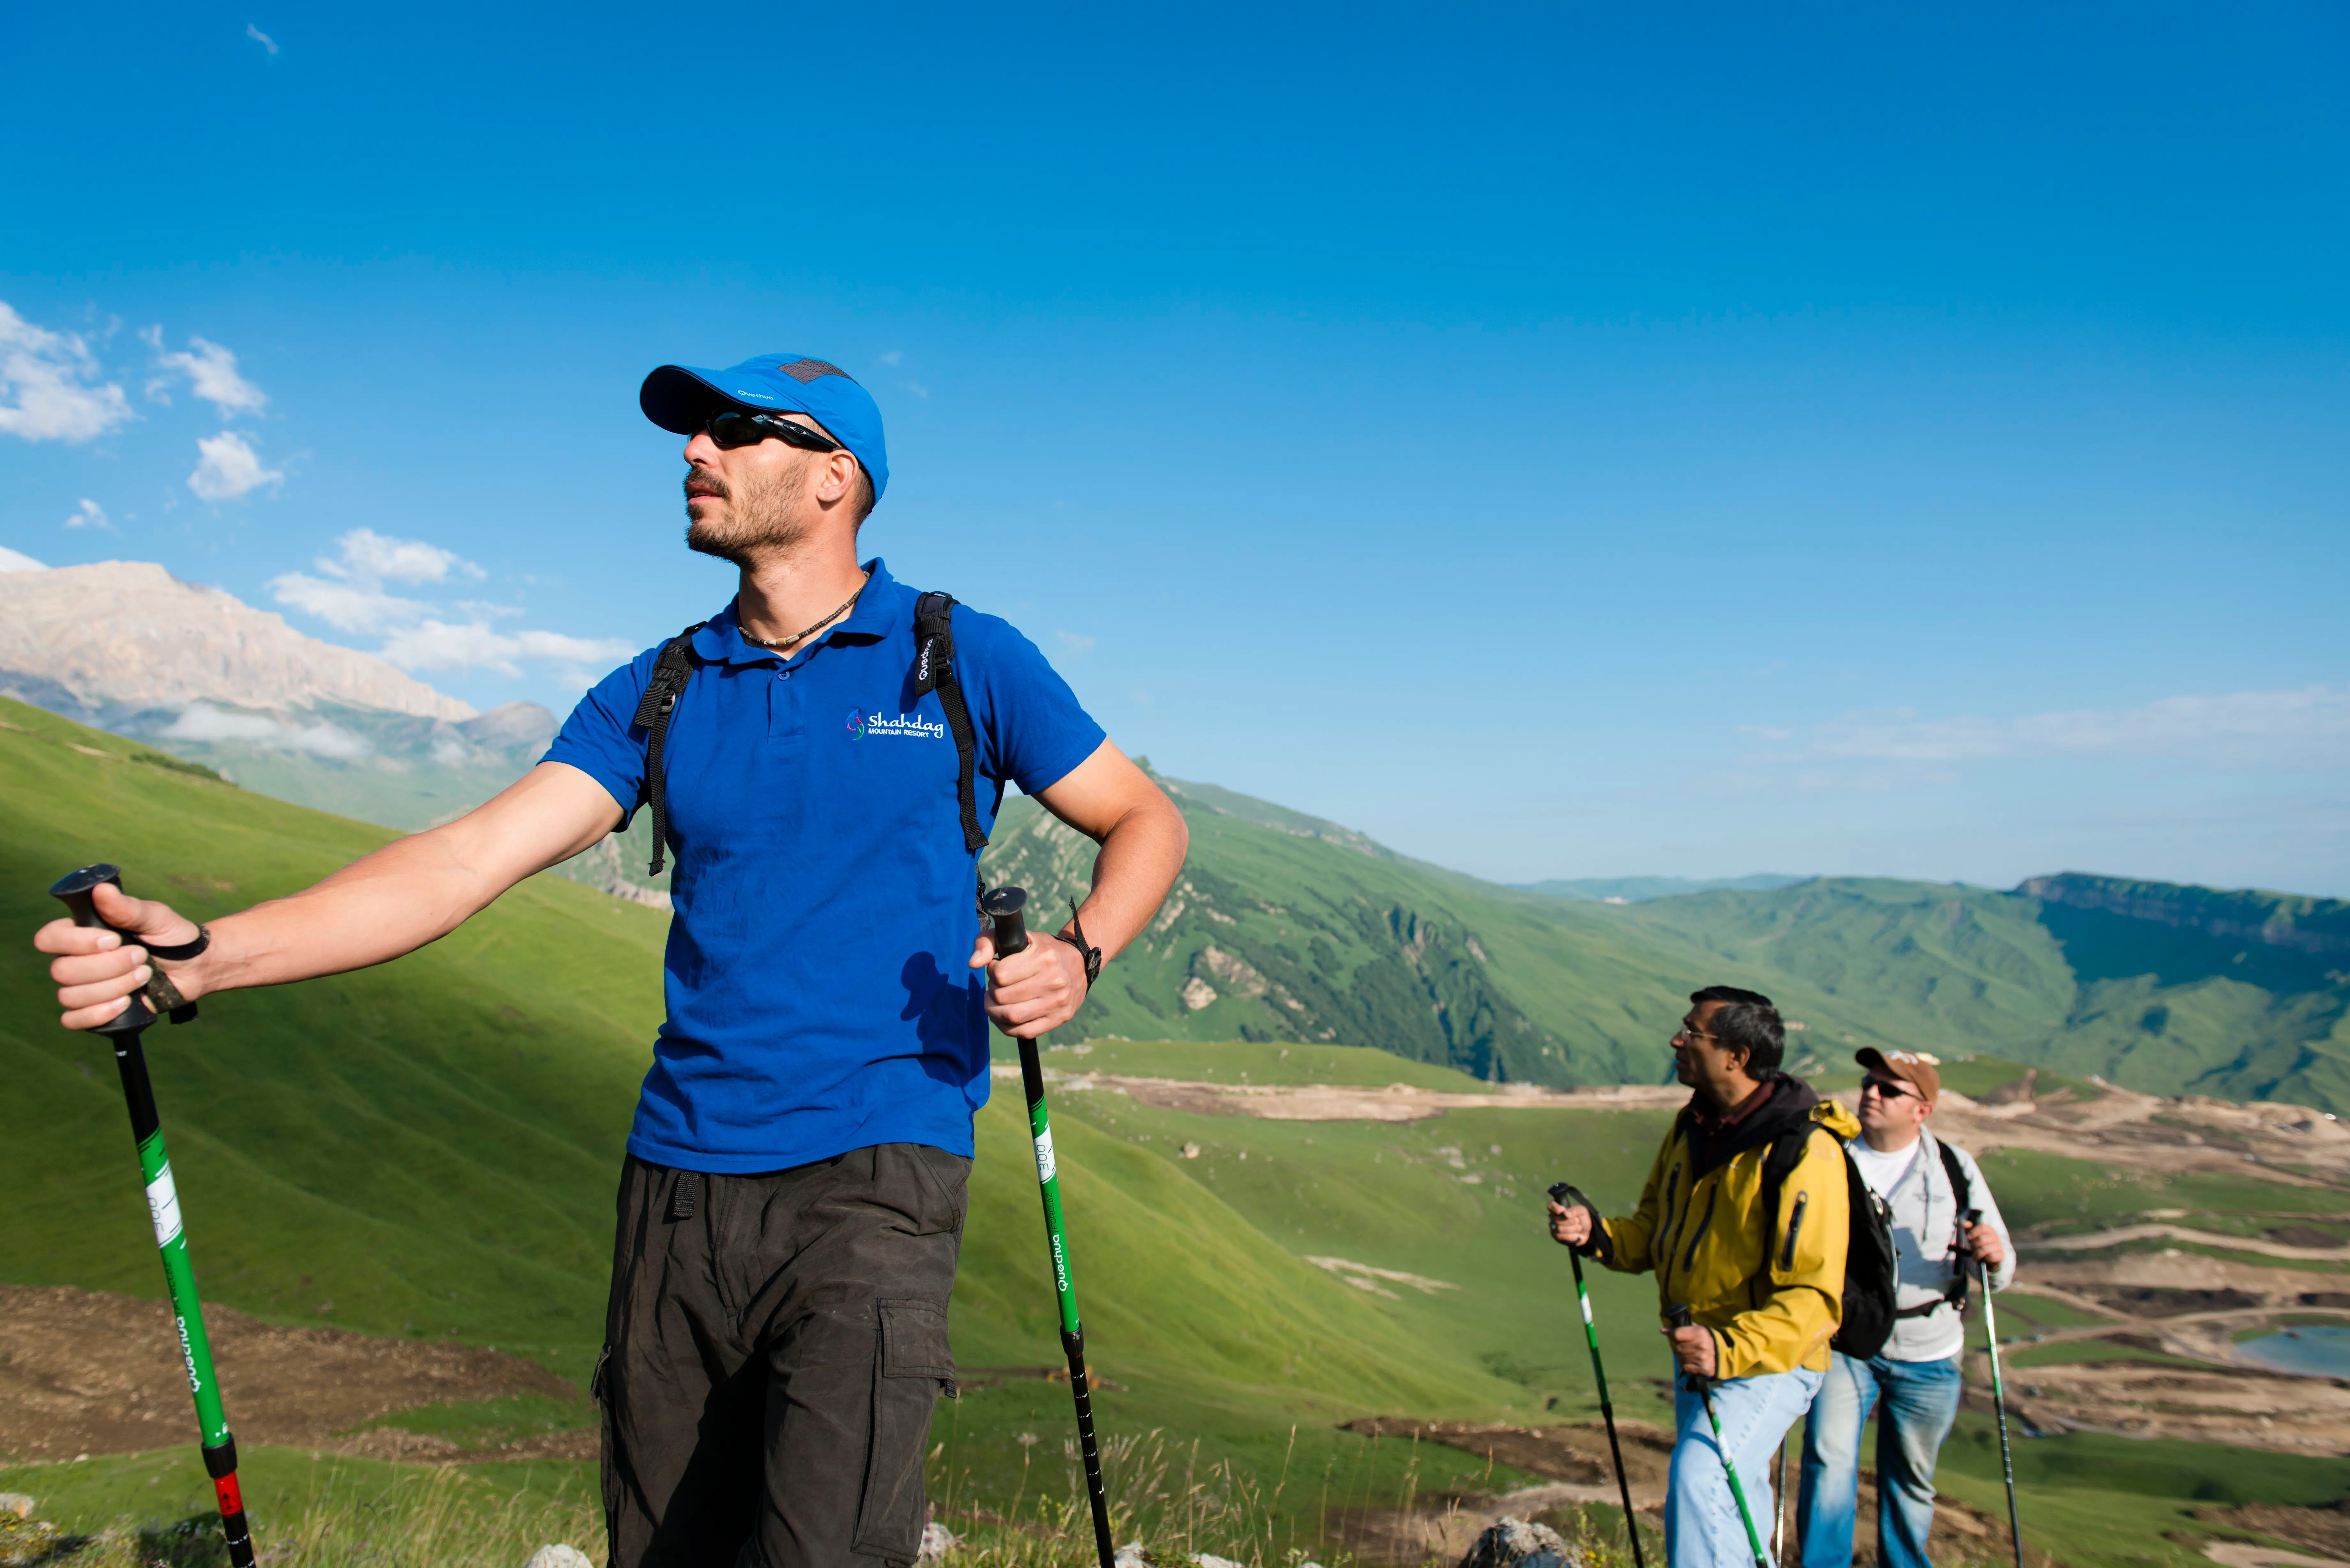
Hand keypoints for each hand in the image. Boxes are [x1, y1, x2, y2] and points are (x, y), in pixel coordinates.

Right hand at [33, 881, 205, 1030]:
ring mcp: (82, 987)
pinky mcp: (93, 1010)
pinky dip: (98, 1014)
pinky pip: (73, 1020)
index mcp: (80, 933)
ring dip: (114, 987)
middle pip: (62, 971)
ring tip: (144, 975)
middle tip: (142, 957)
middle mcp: (74, 960)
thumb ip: (127, 908)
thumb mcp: (155, 917)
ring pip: (71, 996)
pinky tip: (125, 1003)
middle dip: (108, 967)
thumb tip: (101, 888)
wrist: (194, 966)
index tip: (115, 939)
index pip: (49, 939)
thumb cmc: (171, 935)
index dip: (76, 942)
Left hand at [970, 927, 1088, 1038]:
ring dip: (994, 1011)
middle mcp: (1054, 981)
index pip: (1000, 975)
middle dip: (991, 993)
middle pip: (1002, 997)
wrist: (1078, 965)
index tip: (997, 968)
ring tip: (996, 1002)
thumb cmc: (1041, 950)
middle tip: (995, 987)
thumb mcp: (1016, 937)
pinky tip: (1003, 1017)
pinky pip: (1024, 1032)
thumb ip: (987, 942)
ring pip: (1011, 1017)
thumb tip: (973, 964)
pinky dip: (1007, 1028)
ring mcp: (1058, 1002)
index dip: (992, 972)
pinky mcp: (1059, 1019)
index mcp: (1044, 957)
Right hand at [1547, 1196, 1591, 1246]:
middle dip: (1570, 1221)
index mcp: (1558, 1208)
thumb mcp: (1581, 1211)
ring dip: (1572, 1229)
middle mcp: (1553, 1217)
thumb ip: (1573, 1210)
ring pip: (1559, 1229)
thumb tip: (1565, 1213)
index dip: (1556, 1208)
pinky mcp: (1556, 1237)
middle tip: (1578, 1221)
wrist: (1587, 1231)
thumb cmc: (1582, 1218)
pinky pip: (1560, 1237)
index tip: (1564, 1210)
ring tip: (1579, 1228)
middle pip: (1557, 1219)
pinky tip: (1576, 1235)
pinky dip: (1570, 1236)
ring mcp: (1554, 1228)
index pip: (1551, 1206)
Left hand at [1664, 1322, 1717, 1379]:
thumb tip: (1663, 1330)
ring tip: (1690, 1352)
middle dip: (1678, 1346)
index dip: (1672, 1335)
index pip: (1676, 1335)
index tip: (1673, 1335)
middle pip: (1677, 1347)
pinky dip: (1685, 1363)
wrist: (1721, 1353)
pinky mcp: (1702, 1369)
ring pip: (1680, 1358)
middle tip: (1686, 1345)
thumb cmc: (1705, 1338)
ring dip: (1682, 1355)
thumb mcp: (1696, 1329)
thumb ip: (1680, 1329)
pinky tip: (1692, 1360)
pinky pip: (1684, 1366)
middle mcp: (1700, 1346)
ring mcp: (1701, 1359)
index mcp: (1699, 1333)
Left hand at [1963, 1220, 2005, 1270]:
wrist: (1987, 1258)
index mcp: (1989, 1230)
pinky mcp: (2001, 1255)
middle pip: (1981, 1239)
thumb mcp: (1971, 1235)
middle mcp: (1995, 1237)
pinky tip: (1984, 1259)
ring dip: (1977, 1253)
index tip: (1968, 1237)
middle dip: (1974, 1245)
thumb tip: (1963, 1224)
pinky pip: (1991, 1256)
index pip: (1982, 1227)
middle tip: (1971, 1248)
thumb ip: (1967, 1228)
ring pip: (1985, 1249)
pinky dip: (1985, 1258)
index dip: (1973, 1232)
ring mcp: (1999, 1246)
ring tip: (1975, 1255)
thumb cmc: (1978, 1244)